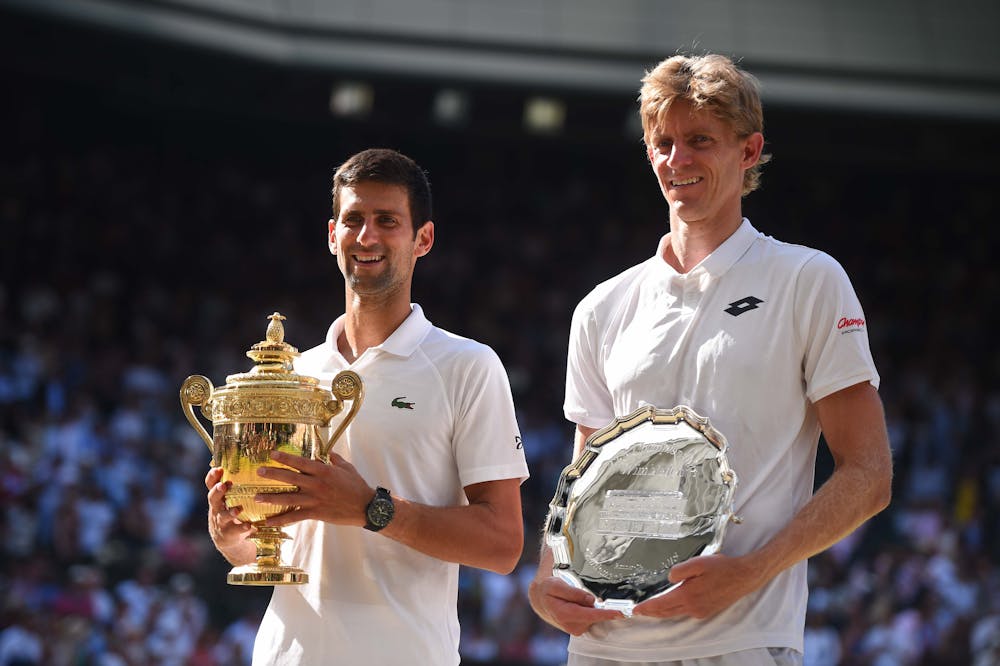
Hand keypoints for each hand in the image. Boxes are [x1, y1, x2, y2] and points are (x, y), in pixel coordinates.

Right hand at [205, 467, 253, 548]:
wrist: (228, 539)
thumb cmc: (232, 511)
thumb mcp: (231, 497)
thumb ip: (237, 484)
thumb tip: (254, 460)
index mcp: (218, 497)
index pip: (210, 484)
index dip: (212, 476)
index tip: (219, 469)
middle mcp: (217, 508)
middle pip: (212, 498)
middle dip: (218, 491)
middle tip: (224, 485)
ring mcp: (221, 522)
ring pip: (222, 516)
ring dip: (230, 512)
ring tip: (237, 510)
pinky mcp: (229, 534)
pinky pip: (235, 531)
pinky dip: (243, 528)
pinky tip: (250, 526)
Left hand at [254, 450, 371, 527]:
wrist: (366, 506)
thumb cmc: (357, 485)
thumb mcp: (347, 468)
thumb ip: (335, 459)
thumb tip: (328, 452)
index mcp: (323, 471)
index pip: (300, 462)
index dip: (285, 458)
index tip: (272, 454)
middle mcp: (316, 484)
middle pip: (290, 478)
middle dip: (273, 474)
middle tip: (258, 471)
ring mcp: (315, 500)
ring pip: (289, 498)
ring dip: (271, 498)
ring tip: (257, 497)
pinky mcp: (316, 513)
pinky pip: (295, 517)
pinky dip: (281, 520)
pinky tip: (269, 522)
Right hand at [528, 575, 622, 635]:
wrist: (540, 599)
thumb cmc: (547, 590)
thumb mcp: (557, 585)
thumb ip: (574, 593)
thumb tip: (591, 600)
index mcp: (565, 614)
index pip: (591, 615)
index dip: (606, 614)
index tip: (619, 613)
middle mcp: (571, 625)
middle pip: (594, 615)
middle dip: (598, 605)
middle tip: (585, 594)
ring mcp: (575, 628)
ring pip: (593, 616)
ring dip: (591, 607)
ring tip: (576, 597)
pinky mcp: (579, 628)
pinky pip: (590, 618)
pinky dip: (590, 611)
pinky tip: (580, 604)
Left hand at [633, 554, 760, 619]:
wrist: (743, 577)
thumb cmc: (722, 568)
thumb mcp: (699, 562)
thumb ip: (680, 570)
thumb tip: (669, 577)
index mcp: (688, 595)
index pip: (661, 604)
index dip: (647, 607)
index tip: (635, 609)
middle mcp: (693, 607)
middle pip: (666, 612)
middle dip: (651, 612)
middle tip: (638, 611)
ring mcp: (700, 611)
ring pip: (675, 614)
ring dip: (661, 613)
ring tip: (650, 610)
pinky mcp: (706, 611)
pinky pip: (685, 613)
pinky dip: (674, 611)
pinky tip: (671, 606)